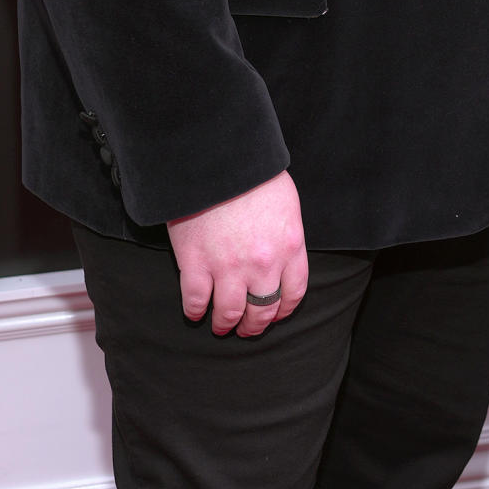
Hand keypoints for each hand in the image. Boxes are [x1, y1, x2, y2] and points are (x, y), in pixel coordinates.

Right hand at [167, 170, 307, 337]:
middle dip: (255, 325)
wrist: (218, 159)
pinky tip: (195, 311)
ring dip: (225, 324)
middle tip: (247, 329)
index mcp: (289, 246)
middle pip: (262, 310)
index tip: (275, 315)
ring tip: (221, 326)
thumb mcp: (286, 203)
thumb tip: (282, 255)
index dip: (283, 310)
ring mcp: (228, 266)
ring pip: (230, 313)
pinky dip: (195, 311)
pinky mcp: (196, 263)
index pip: (293, 293)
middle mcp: (262, 264)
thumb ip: (287, 235)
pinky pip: (196, 300)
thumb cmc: (254, 174)